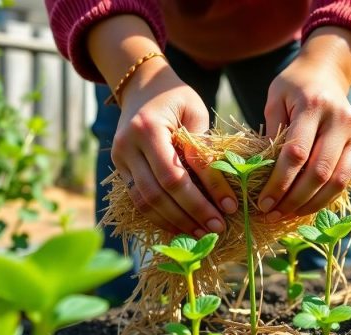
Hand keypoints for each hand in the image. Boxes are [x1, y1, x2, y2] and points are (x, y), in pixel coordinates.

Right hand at [112, 60, 237, 235]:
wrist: (140, 86)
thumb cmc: (175, 97)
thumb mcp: (194, 111)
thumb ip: (202, 145)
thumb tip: (218, 186)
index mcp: (148, 127)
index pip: (178, 171)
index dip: (206, 193)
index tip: (230, 208)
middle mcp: (128, 145)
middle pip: (160, 191)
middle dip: (192, 213)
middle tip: (218, 228)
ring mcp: (120, 159)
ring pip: (145, 202)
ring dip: (175, 221)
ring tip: (202, 233)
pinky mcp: (120, 169)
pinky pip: (139, 201)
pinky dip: (161, 217)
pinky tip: (182, 226)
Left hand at [257, 27, 350, 219]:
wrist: (327, 71)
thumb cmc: (294, 86)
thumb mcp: (275, 98)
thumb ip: (272, 132)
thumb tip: (264, 174)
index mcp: (313, 105)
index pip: (296, 153)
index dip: (279, 182)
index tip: (263, 201)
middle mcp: (339, 119)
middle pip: (319, 171)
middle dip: (294, 198)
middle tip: (274, 213)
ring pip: (337, 180)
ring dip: (312, 203)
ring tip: (290, 214)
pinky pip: (345, 178)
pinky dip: (327, 196)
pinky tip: (307, 205)